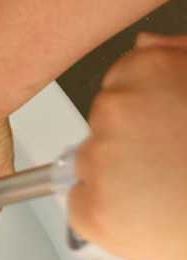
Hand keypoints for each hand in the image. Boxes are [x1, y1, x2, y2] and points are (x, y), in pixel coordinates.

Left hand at [69, 33, 186, 259]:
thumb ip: (177, 57)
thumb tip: (144, 44)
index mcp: (148, 71)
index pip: (119, 83)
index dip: (142, 111)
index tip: (163, 128)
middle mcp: (115, 110)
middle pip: (101, 124)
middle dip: (126, 143)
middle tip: (167, 164)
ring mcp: (96, 160)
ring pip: (89, 165)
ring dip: (114, 178)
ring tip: (161, 192)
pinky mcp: (88, 209)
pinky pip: (81, 204)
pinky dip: (102, 212)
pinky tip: (142, 215)